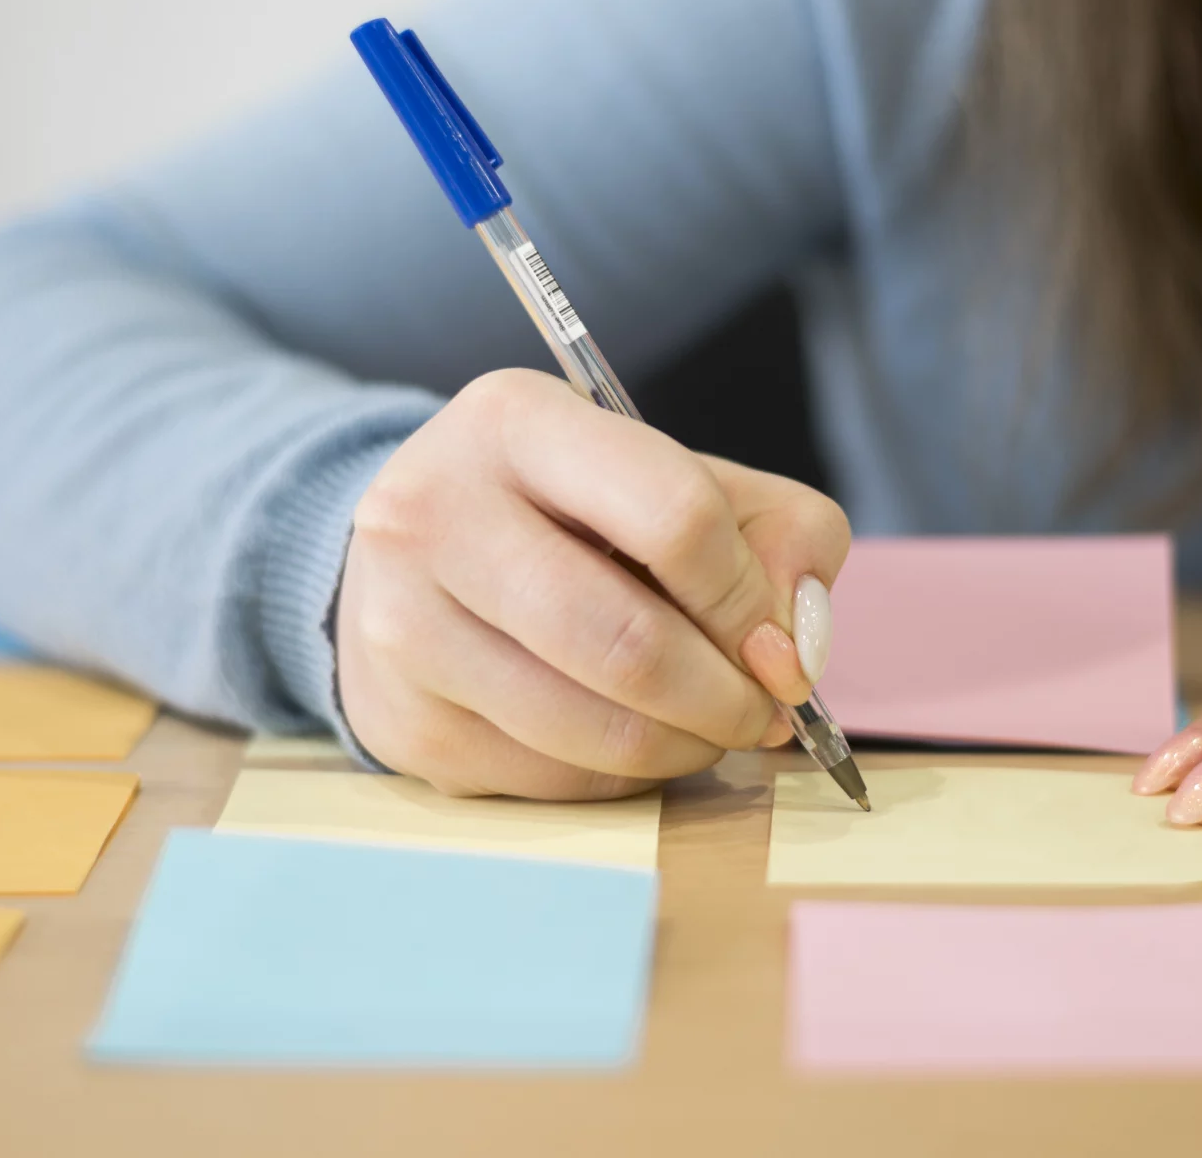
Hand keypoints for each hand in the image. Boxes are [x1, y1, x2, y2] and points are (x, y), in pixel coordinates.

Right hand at [336, 368, 849, 798]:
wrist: (414, 555)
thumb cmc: (570, 513)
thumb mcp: (677, 476)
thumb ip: (777, 531)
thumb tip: (798, 642)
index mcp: (517, 422)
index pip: (675, 517)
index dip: (750, 599)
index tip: (781, 645)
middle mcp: (435, 512)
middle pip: (628, 644)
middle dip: (725, 697)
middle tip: (764, 712)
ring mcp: (404, 625)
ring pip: (593, 731)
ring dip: (684, 747)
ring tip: (707, 727)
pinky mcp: (403, 722)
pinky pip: (551, 780)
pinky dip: (620, 776)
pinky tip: (628, 739)